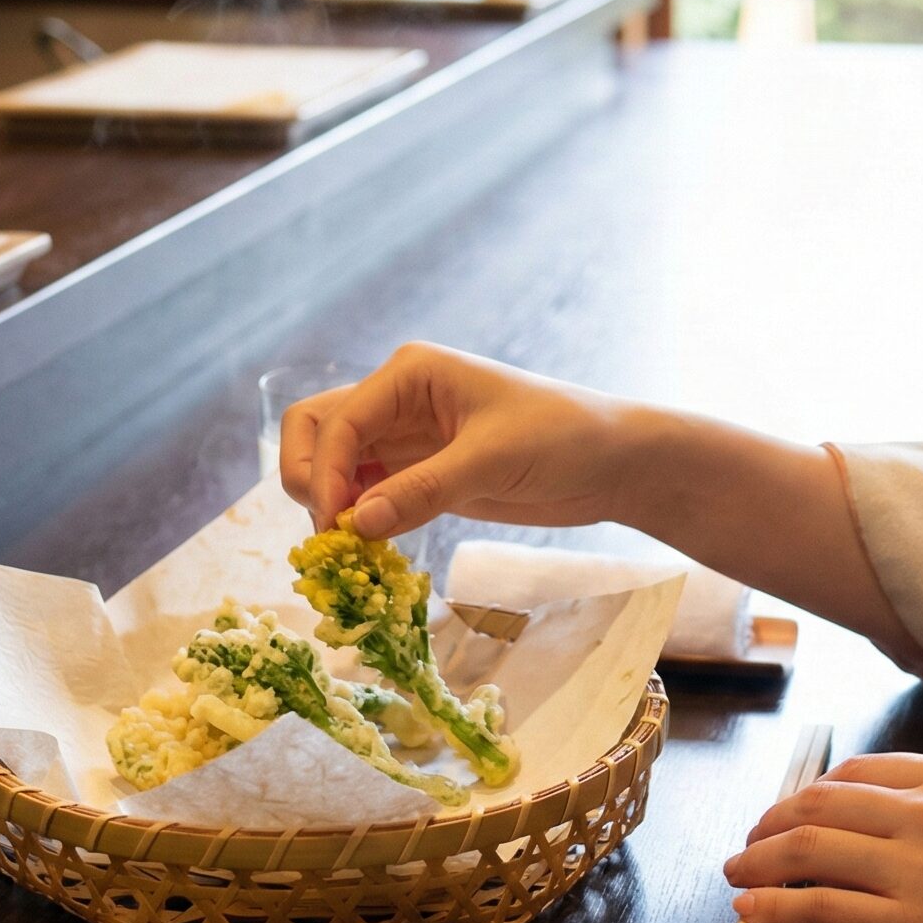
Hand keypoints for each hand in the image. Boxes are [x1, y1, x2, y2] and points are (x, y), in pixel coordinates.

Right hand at [278, 343, 651, 537]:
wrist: (613, 462)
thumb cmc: (563, 437)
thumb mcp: (493, 460)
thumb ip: (423, 489)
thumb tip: (356, 524)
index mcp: (410, 372)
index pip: (338, 420)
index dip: (323, 472)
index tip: (336, 527)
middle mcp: (398, 398)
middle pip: (317, 431)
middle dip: (309, 478)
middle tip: (331, 533)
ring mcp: (407, 437)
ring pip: (335, 465)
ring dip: (329, 503)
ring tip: (350, 550)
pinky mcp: (421, 473)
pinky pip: (367, 493)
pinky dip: (359, 520)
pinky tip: (372, 549)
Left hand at [723, 753, 922, 922]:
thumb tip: (876, 824)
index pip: (857, 774)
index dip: (810, 795)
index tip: (790, 814)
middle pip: (821, 803)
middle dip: (771, 824)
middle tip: (750, 844)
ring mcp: (919, 869)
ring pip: (811, 849)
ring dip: (761, 862)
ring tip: (739, 875)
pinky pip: (822, 907)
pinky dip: (776, 907)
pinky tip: (755, 911)